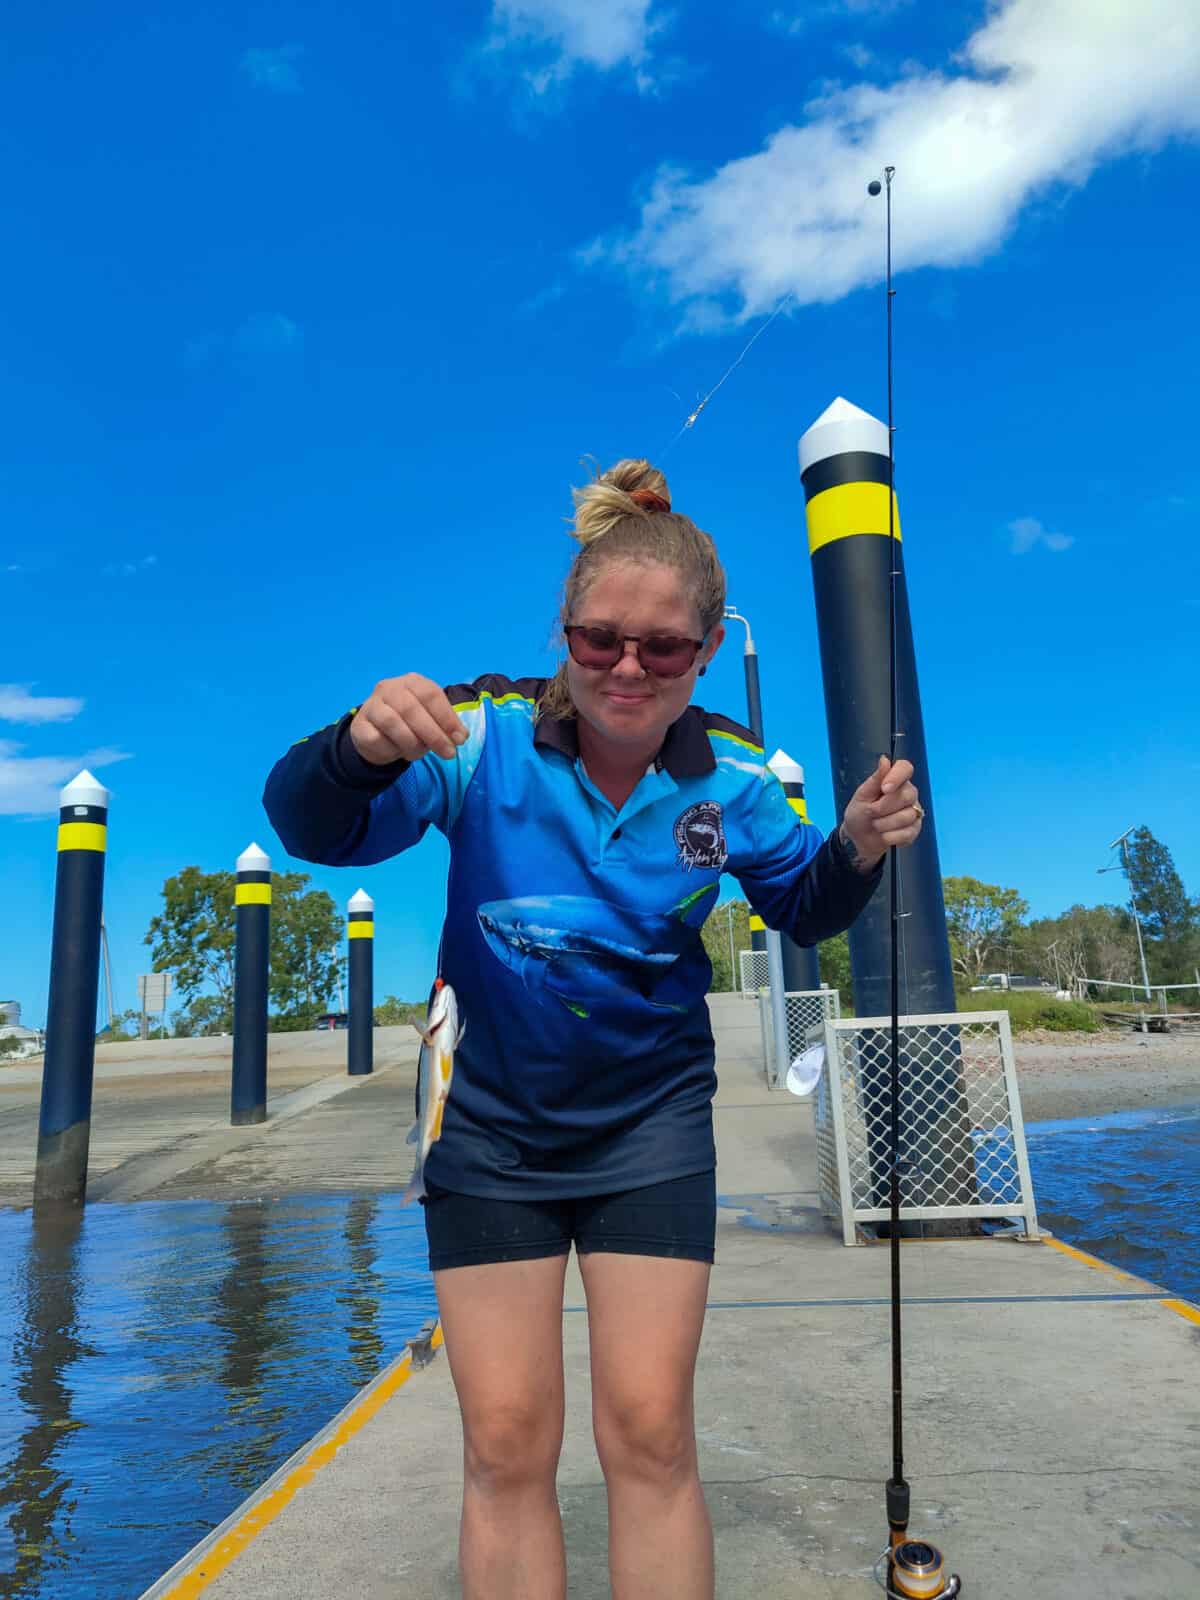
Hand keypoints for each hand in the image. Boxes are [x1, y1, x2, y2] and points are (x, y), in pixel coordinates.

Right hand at [349, 674, 467, 765]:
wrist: (376, 734)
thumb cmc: (410, 723)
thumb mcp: (431, 719)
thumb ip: (445, 724)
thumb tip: (460, 736)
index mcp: (411, 682)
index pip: (430, 694)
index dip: (447, 717)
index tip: (460, 738)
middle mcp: (389, 688)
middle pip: (411, 709)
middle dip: (434, 734)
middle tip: (449, 753)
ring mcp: (371, 705)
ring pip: (392, 723)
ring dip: (412, 744)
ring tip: (420, 754)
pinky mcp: (359, 725)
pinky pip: (377, 739)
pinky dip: (392, 750)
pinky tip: (398, 752)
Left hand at [840, 756, 924, 867]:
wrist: (859, 839)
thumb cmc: (860, 813)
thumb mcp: (862, 796)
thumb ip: (875, 779)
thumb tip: (885, 759)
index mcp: (895, 780)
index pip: (905, 768)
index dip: (897, 777)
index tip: (884, 789)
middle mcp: (908, 793)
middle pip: (907, 795)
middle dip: (883, 807)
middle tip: (871, 812)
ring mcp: (914, 812)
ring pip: (907, 816)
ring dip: (884, 824)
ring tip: (875, 825)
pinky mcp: (915, 829)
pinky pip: (908, 833)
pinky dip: (890, 836)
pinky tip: (884, 835)